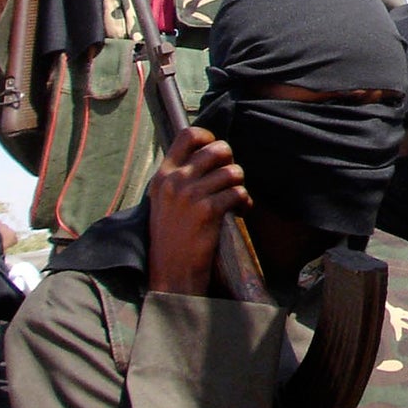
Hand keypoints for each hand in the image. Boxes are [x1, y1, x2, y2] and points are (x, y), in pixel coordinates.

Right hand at [147, 125, 249, 295]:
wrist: (171, 271)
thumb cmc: (173, 237)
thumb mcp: (165, 201)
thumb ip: (180, 177)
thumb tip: (208, 152)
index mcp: (162, 176)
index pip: (187, 135)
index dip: (209, 137)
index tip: (216, 153)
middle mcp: (174, 182)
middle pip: (217, 149)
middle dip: (231, 162)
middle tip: (229, 180)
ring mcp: (190, 195)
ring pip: (233, 171)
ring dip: (240, 185)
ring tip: (235, 200)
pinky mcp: (207, 211)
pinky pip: (239, 192)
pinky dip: (245, 202)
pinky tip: (239, 212)